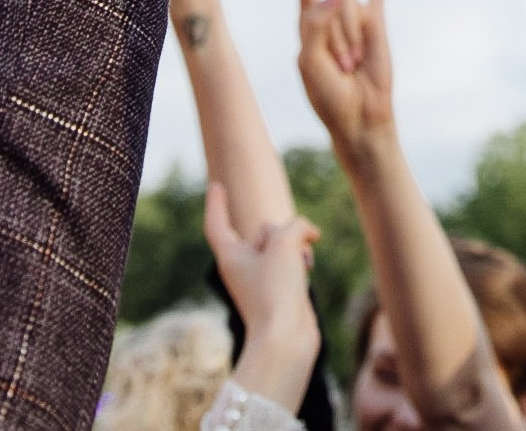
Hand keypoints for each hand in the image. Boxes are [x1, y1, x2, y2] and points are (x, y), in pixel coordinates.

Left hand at [204, 180, 321, 406]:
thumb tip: (306, 234)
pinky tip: (309, 267)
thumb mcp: (284, 244)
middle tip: (294, 243)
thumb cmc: (276, 292)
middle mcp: (243, 266)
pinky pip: (291, 263)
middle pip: (262, 231)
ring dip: (296, 245)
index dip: (216, 204)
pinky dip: (301, 260)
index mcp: (230, 256)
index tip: (216, 186)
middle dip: (282, 231)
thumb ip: (294, 226)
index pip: (217, 223)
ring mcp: (262, 279)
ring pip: (281, 246)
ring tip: (304, 261)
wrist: (286, 339)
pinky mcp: (280, 291)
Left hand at [295, 0, 391, 160]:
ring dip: (351, 36)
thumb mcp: (308, 62)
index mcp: (308, 22)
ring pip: (351, 3)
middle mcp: (330, 14)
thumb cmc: (328, 95)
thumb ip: (315, 26)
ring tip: (354, 62)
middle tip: (340, 66)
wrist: (359, 116)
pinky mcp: (376, 23)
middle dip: (336, 35)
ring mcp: (354, 17)